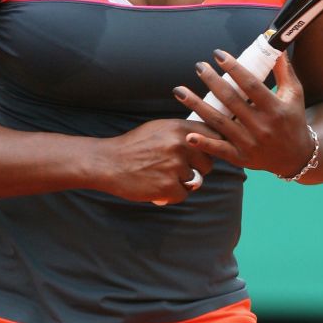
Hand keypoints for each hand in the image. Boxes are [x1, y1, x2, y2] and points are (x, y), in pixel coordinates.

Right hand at [99, 118, 215, 204]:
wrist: (108, 162)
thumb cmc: (134, 146)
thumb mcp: (159, 129)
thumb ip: (184, 133)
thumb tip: (208, 139)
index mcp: (179, 128)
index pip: (214, 137)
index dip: (213, 148)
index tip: (209, 154)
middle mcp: (180, 145)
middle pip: (208, 163)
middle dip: (196, 168)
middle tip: (175, 168)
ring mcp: (175, 166)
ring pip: (195, 180)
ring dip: (181, 182)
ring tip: (160, 175)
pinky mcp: (169, 186)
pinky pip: (183, 194)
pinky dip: (171, 194)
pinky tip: (156, 185)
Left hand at [174, 51, 315, 178]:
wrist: (297, 157)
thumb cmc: (294, 120)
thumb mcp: (294, 94)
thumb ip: (284, 70)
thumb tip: (276, 46)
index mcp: (275, 109)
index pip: (251, 85)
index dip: (234, 68)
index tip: (218, 54)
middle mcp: (262, 127)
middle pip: (231, 101)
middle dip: (212, 81)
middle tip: (199, 66)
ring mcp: (250, 144)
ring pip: (219, 123)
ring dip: (197, 106)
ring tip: (179, 91)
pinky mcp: (241, 158)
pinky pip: (220, 150)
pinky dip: (204, 143)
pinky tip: (188, 134)